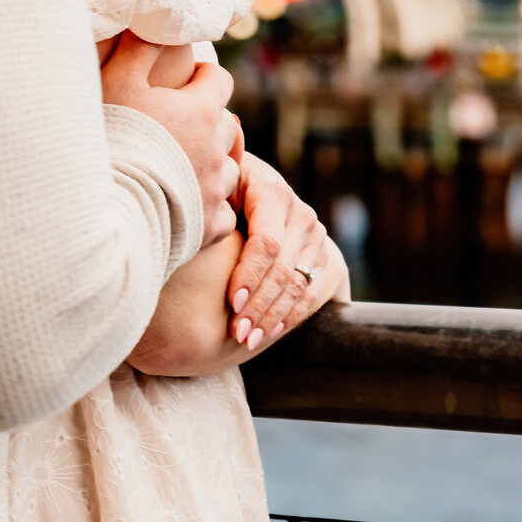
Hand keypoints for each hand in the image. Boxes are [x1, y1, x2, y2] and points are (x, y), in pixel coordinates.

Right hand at [101, 31, 240, 245]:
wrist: (111, 209)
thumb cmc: (115, 139)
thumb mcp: (117, 82)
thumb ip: (138, 48)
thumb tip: (151, 24)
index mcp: (200, 110)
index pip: (220, 79)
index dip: (203, 77)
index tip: (185, 82)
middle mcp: (216, 148)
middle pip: (225, 123)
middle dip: (206, 119)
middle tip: (176, 123)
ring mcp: (215, 188)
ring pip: (228, 166)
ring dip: (212, 161)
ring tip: (184, 164)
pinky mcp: (209, 225)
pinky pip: (221, 211)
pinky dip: (210, 204)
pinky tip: (190, 202)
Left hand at [225, 155, 349, 349]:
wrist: (248, 184)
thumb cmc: (221, 186)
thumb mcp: (217, 182)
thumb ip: (212, 193)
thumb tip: (200, 205)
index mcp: (273, 192)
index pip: (267, 242)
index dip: (250, 275)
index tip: (231, 303)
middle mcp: (300, 213)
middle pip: (282, 268)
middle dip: (259, 304)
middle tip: (237, 332)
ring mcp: (314, 236)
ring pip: (297, 284)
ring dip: (273, 316)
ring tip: (248, 339)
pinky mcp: (320, 255)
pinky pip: (309, 291)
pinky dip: (289, 316)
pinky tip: (269, 332)